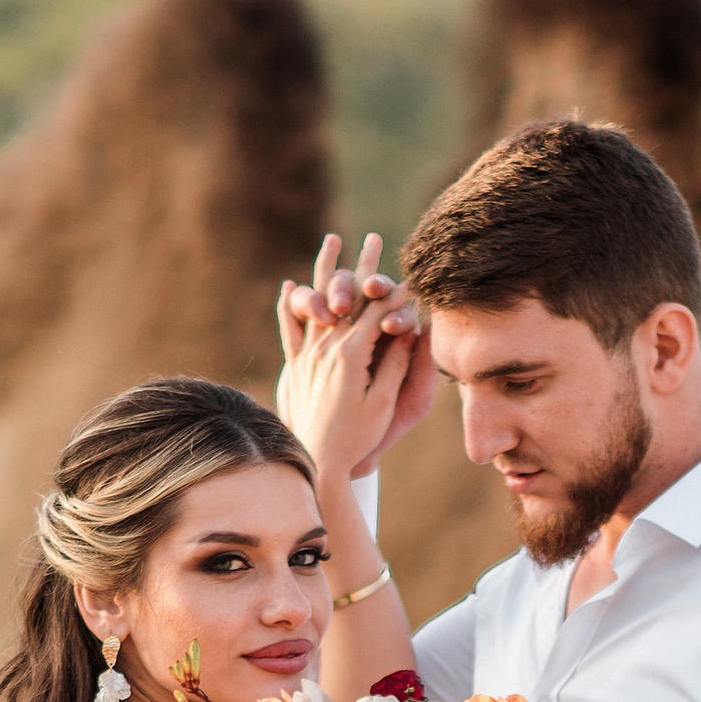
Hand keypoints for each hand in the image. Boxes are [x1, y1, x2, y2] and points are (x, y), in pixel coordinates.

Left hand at [276, 232, 435, 475]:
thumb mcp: (384, 403)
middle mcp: (326, 349)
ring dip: (327, 270)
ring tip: (333, 240)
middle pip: (349, 297)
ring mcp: (307, 355)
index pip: (377, 311)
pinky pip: (290, 327)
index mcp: (352, 355)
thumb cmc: (358, 438)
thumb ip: (394, 363)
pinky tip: (290, 285)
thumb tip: (408, 329)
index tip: (410, 278)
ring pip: (319, 302)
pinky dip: (291, 305)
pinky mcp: (295, 366)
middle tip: (375, 238)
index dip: (395, 293)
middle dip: (365, 267)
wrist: (317, 463)